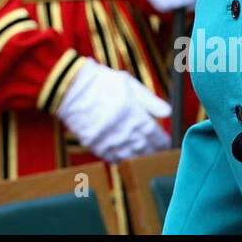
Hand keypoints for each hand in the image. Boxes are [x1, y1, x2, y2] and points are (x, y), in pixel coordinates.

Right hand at [56, 60, 171, 162]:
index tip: (166, 143)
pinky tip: (125, 156)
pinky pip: (113, 158)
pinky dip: (121, 159)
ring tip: (144, 157)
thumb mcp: (131, 85)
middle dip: (154, 152)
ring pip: (132, 157)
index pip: (157, 137)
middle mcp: (126, 132)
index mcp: (137, 116)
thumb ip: (151, 101)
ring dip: (140, 158)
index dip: (163, 142)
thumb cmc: (103, 82)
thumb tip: (168, 113)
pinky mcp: (96, 145)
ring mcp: (111, 141)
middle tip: (158, 153)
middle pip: (146, 149)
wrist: (73, 88)